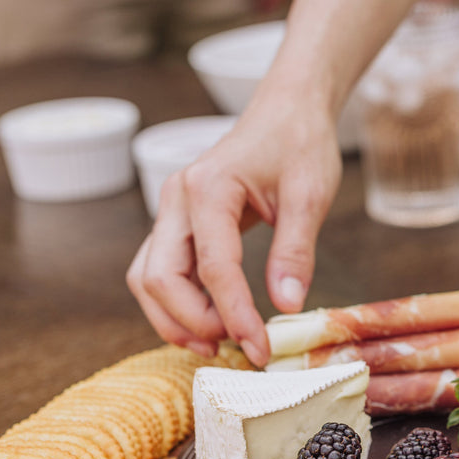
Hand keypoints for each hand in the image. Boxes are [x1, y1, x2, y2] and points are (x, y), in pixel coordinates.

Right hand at [126, 86, 341, 363]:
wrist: (287, 109)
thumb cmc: (299, 142)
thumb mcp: (310, 195)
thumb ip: (295, 251)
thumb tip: (286, 306)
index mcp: (209, 188)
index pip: (213, 268)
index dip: (236, 315)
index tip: (260, 348)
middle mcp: (176, 199)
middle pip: (159, 278)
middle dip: (193, 322)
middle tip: (237, 348)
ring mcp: (171, 210)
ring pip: (148, 278)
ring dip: (175, 318)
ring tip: (218, 344)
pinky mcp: (177, 222)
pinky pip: (160, 270)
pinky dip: (177, 303)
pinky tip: (211, 323)